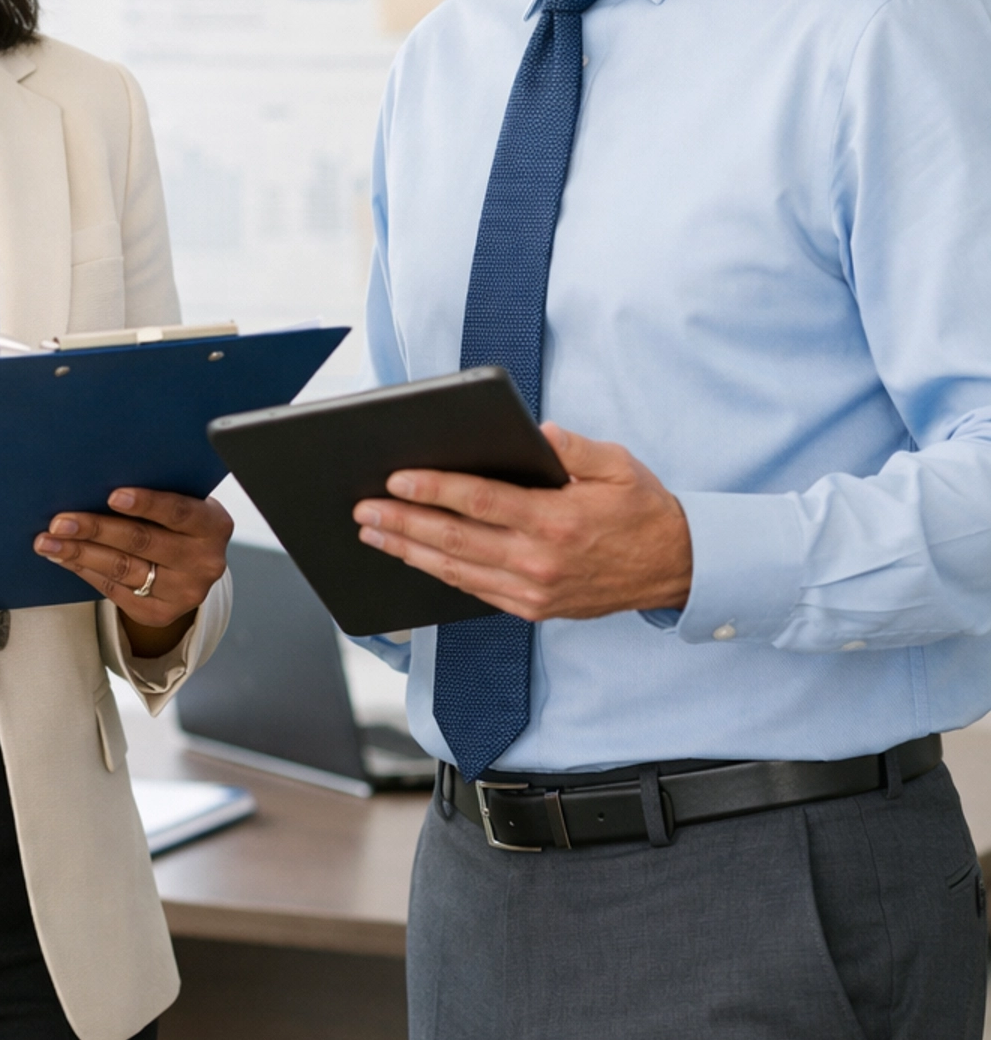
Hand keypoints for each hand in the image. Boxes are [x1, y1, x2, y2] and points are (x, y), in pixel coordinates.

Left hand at [35, 490, 232, 657]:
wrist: (195, 566)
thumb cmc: (180, 521)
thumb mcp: (185, 502)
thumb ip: (159, 492)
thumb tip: (98, 480)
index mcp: (213, 526)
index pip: (178, 512)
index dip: (146, 503)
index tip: (111, 496)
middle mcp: (204, 562)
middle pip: (141, 543)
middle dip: (95, 530)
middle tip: (60, 522)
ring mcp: (183, 593)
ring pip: (123, 570)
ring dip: (80, 554)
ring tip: (49, 543)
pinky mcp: (160, 613)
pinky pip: (115, 591)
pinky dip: (86, 572)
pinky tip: (66, 559)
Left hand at [352, 423, 691, 619]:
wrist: (675, 568)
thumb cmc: (641, 508)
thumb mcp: (615, 463)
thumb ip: (571, 446)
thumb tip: (534, 431)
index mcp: (556, 519)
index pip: (478, 502)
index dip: (432, 490)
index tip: (395, 480)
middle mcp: (539, 560)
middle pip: (454, 539)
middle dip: (402, 523)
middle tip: (363, 510)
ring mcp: (533, 590)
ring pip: (456, 570)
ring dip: (409, 551)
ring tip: (373, 535)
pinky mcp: (533, 608)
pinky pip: (474, 591)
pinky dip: (439, 573)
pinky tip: (414, 557)